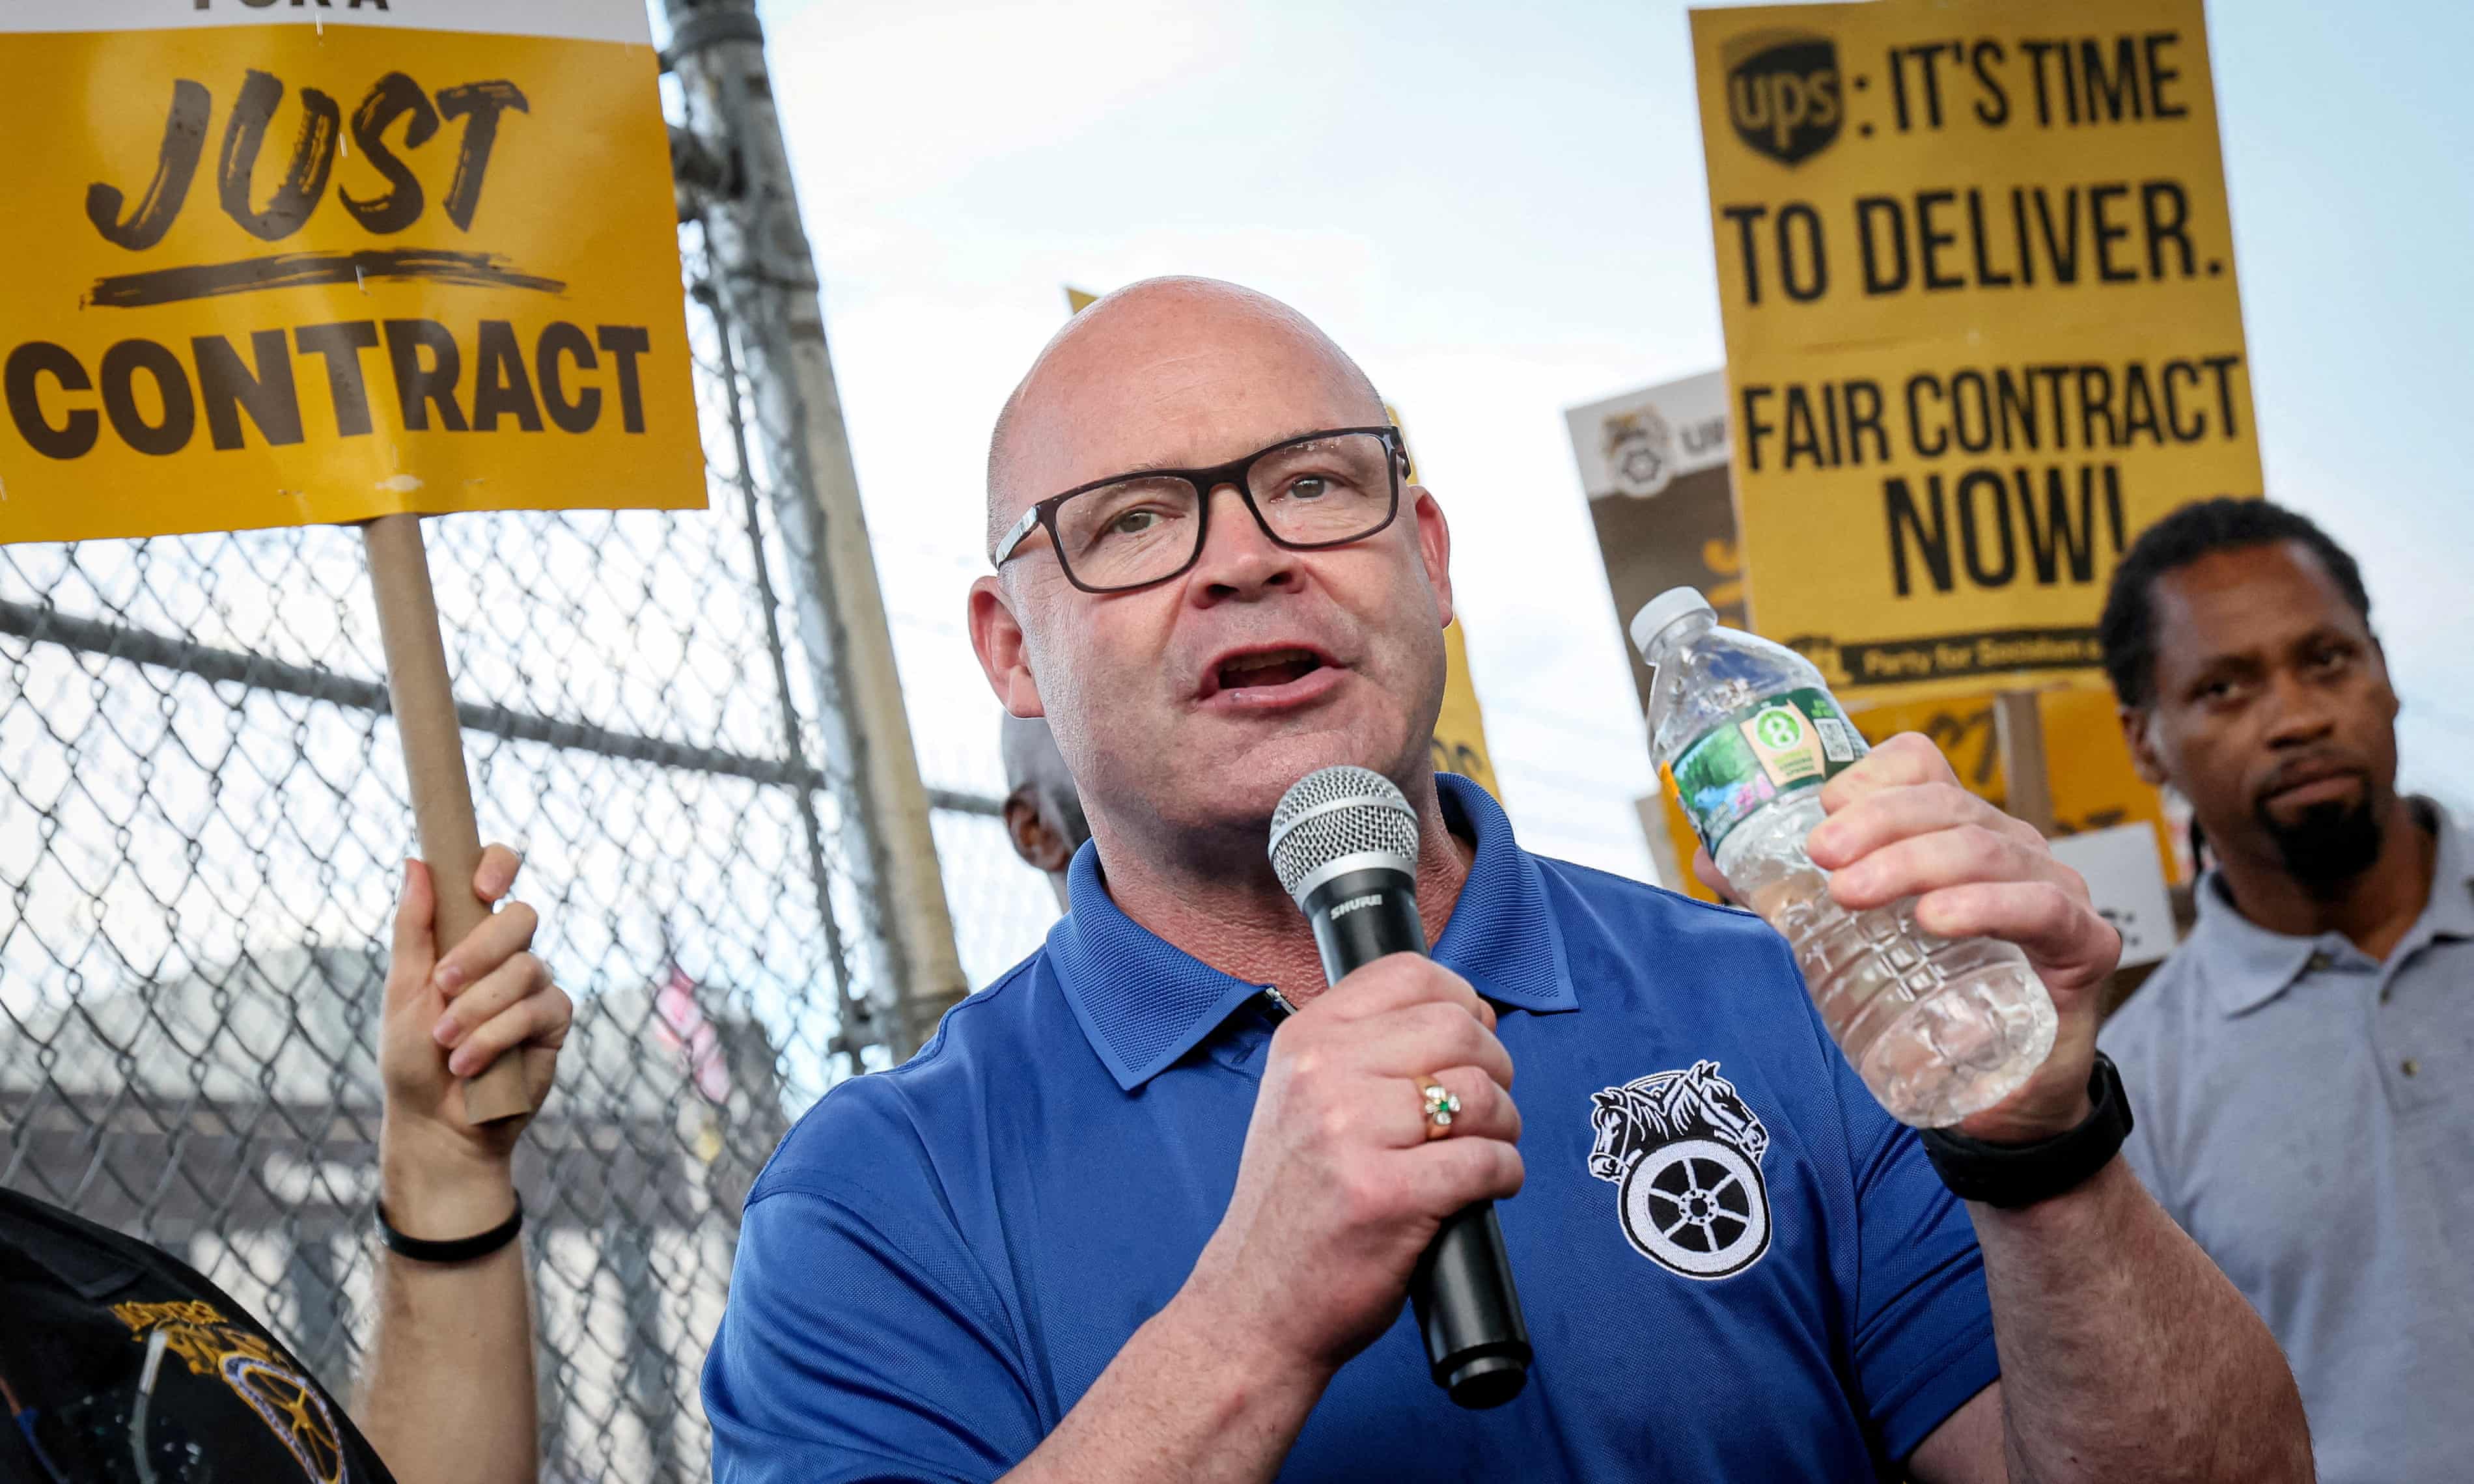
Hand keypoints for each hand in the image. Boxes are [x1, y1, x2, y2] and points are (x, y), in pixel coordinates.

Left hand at [378, 847, 572, 1234]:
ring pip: (525, 968)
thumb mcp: (403, 989)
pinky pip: (535, 1010)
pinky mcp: (554, 1023)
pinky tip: (469, 1064)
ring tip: (449, 1044)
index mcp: (470, 935)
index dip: (498, 866)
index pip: (497, 875)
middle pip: (521, 916)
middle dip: (480, 951)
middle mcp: (509, 955)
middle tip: (444, 986)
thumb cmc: (412, 1057)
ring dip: (477, 1009)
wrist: (434, 1122)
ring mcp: (536, 987)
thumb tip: (415, 862)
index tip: (481, 888)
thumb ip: (413, 929)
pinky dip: (495, 1037)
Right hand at [1179, 955, 1522, 1377]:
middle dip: (1495, 1068)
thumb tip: (1467, 1014)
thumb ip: (1364, 1049)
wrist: (1258, 1300)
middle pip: (1458, 1029)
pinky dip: (1505, 1175)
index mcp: (1304, 1042)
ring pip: (1481, 1094)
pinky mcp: (1389, 1195)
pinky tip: (1485, 1187)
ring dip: (1504, 1125)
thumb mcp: (1300, 1098)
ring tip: (1484, 1149)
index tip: (1471, 1038)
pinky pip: (1487, 1161)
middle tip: (1485, 1107)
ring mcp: (1352, 1134)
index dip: (1462, 1001)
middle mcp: (1322, 1076)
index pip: (1409, 974)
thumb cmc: (1295, 1203)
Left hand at [1780, 732, 2119, 1143]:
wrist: (2000, 1101)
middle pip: (1945, 804)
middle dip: (1876, 825)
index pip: (1922, 768)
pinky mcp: (2083, 943)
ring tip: (1855, 893)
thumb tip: (1710, 861)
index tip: (1823, 812)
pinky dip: (1985, 906)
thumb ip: (1788, 901)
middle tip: (1822, 860)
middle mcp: (2008, 849)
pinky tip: (1937, 919)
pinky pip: (2040, 907)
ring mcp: (2052, 890)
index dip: (1872, 776)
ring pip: (1985, 849)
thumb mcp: (1854, 943)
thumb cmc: (1929, 1006)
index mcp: (1954, 832)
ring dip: (1914, 863)